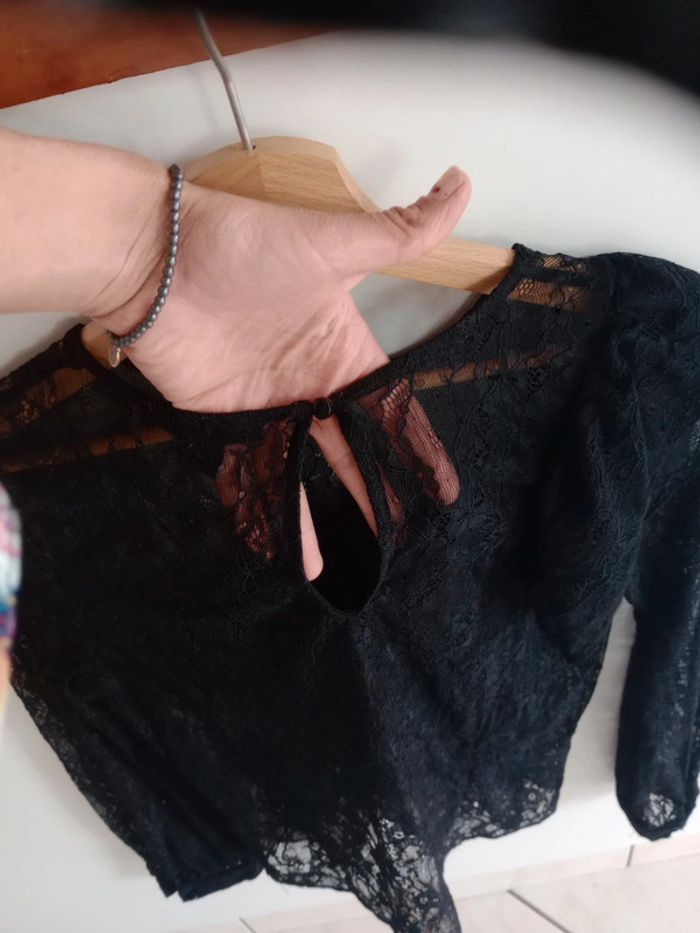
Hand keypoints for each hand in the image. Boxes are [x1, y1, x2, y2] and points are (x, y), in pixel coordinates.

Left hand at [92, 166, 471, 578]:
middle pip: (351, 450)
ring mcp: (267, 408)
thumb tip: (463, 183)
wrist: (156, 257)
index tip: (445, 488)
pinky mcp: (224, 422)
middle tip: (402, 539)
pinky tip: (284, 551)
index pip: (390, 409)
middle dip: (378, 493)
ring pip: (302, 471)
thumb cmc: (247, 247)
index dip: (416, 446)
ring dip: (323, 515)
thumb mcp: (333, 243)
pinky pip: (252, 473)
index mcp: (343, 350)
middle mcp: (309, 385)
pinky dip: (266, 510)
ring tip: (344, 563)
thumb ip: (400, 232)